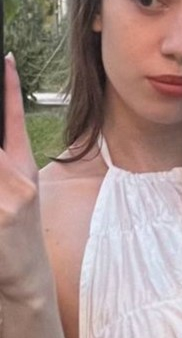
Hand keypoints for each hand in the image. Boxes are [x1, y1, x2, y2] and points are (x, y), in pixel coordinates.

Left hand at [0, 54, 48, 302]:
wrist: (23, 278)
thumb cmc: (15, 231)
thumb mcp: (20, 188)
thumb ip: (7, 151)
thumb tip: (1, 116)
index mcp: (23, 168)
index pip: (14, 118)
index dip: (9, 87)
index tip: (4, 59)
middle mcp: (16, 179)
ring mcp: (5, 200)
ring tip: (0, 183)